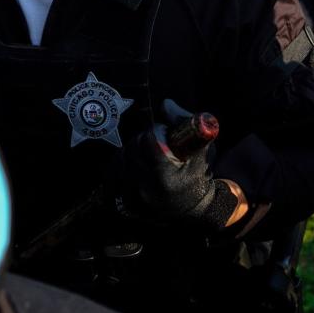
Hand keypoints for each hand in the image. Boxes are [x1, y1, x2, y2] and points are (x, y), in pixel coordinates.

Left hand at [119, 100, 237, 229]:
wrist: (194, 208)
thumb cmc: (198, 174)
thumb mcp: (201, 148)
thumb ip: (185, 123)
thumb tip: (165, 105)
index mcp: (166, 177)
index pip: (149, 141)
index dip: (157, 131)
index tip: (165, 133)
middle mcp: (146, 190)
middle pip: (132, 148)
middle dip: (143, 138)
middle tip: (154, 141)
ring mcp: (133, 200)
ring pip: (120, 159)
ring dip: (130, 149)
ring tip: (145, 152)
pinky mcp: (125, 204)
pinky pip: (112, 174)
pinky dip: (120, 163)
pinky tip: (132, 161)